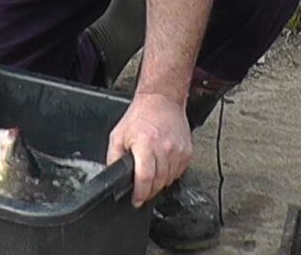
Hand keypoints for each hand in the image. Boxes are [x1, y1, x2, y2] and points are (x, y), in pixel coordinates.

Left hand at [106, 92, 192, 206]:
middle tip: (142, 188)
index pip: (145, 178)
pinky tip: (162, 165)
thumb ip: (114, 157)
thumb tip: (113, 175)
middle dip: (148, 190)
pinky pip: (179, 172)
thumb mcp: (118, 135)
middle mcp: (164, 148)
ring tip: (151, 174)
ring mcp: (178, 150)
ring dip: (159, 182)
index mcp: (145, 144)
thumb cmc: (140, 116)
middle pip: (158, 182)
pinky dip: (170, 174)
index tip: (136, 200)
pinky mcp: (187, 151)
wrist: (162, 100)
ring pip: (169, 179)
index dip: (140, 193)